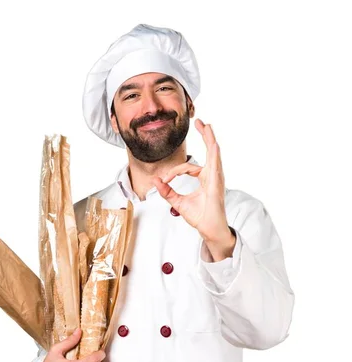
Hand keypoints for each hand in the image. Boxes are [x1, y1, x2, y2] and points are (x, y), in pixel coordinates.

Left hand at [153, 119, 230, 243]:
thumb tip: (155, 181)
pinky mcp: (216, 182)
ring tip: (206, 125)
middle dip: (205, 135)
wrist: (209, 228)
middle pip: (209, 151)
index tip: (164, 180)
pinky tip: (213, 142)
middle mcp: (212, 176)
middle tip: (200, 122)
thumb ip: (167, 192)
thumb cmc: (200, 216)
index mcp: (204, 179)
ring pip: (213, 153)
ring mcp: (216, 177)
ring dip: (209, 137)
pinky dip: (214, 152)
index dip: (173, 172)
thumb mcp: (178, 202)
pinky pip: (216, 164)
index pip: (187, 168)